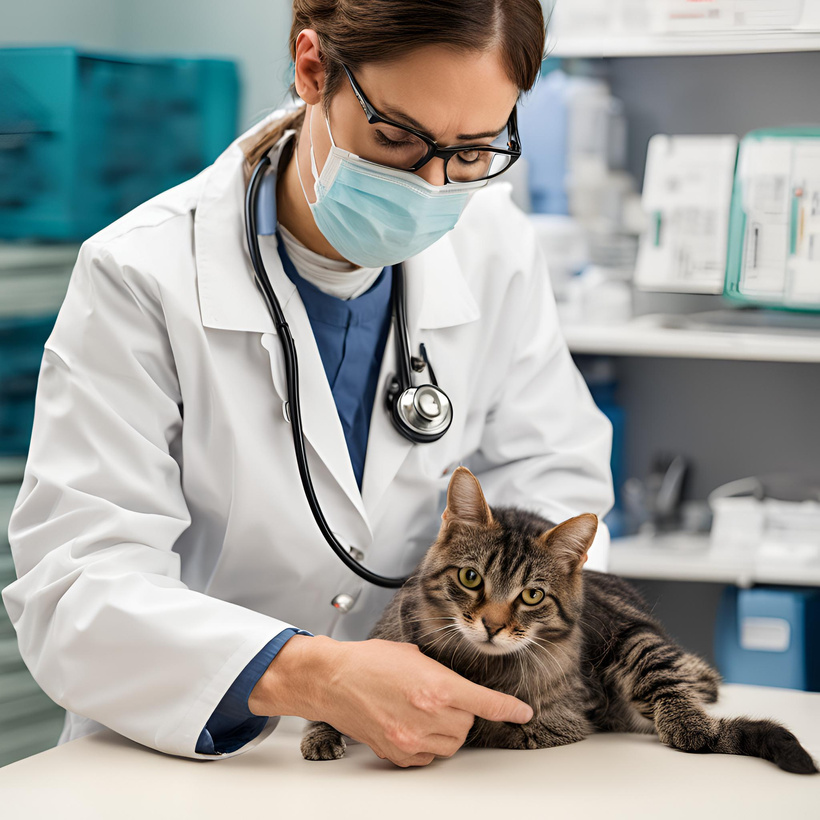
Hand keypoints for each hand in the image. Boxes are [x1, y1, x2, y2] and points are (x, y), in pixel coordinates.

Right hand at [249, 634, 533, 766]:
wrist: (333, 680)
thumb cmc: (368, 662)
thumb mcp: (413, 656)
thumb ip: (441, 673)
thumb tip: (458, 686)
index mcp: (436, 686)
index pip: (484, 703)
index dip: (508, 709)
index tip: (522, 712)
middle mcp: (428, 715)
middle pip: (468, 723)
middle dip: (460, 710)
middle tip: (437, 695)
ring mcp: (413, 738)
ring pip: (452, 743)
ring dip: (446, 728)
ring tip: (421, 709)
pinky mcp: (398, 753)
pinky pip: (429, 756)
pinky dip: (426, 742)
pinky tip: (409, 723)